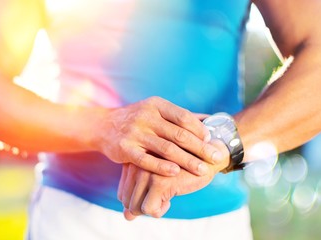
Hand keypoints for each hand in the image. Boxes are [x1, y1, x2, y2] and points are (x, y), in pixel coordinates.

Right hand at [96, 96, 223, 176]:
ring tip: (203, 170)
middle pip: (178, 134)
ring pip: (166, 149)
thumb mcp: (155, 110)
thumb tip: (212, 119)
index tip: (212, 141)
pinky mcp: (125, 149)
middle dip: (200, 148)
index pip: (183, 117)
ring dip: (187, 161)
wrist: (103, 126)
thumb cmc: (137, 119)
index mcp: (156, 105)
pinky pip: (146, 160)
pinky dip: (162, 167)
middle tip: (216, 158)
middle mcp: (145, 116)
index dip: (200, 129)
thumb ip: (181, 116)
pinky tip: (176, 173)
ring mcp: (134, 133)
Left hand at [117, 140, 229, 219]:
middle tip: (162, 197)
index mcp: (133, 161)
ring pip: (135, 207)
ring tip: (167, 196)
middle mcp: (136, 165)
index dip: (138, 201)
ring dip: (153, 209)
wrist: (206, 158)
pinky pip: (150, 210)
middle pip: (127, 202)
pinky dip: (160, 211)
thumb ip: (139, 195)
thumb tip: (127, 217)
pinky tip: (171, 199)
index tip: (155, 193)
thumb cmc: (181, 169)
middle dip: (144, 207)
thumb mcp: (155, 181)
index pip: (122, 194)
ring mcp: (146, 172)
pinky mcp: (159, 181)